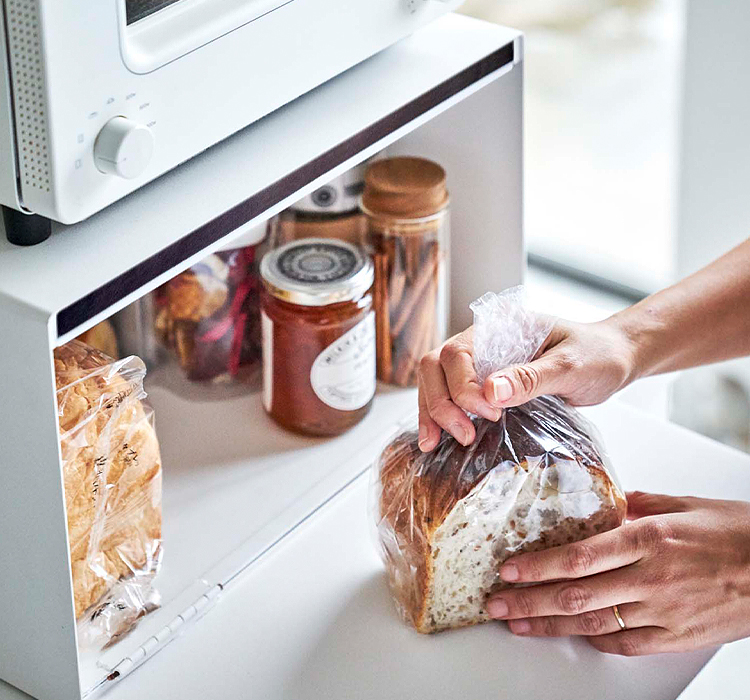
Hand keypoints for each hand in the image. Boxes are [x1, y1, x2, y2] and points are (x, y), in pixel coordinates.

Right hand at [417, 318, 635, 450]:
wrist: (614, 359)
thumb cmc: (598, 355)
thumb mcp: (570, 366)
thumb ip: (530, 377)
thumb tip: (490, 392)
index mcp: (499, 327)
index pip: (457, 353)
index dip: (463, 387)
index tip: (491, 413)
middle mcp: (483, 341)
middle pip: (435, 366)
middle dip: (439, 403)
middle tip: (463, 435)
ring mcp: (481, 362)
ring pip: (435, 381)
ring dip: (432, 411)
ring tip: (434, 444)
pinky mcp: (485, 382)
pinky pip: (450, 395)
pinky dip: (440, 415)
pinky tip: (437, 438)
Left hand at [485, 491, 749, 654]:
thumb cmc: (737, 534)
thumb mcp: (684, 505)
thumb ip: (639, 504)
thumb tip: (607, 504)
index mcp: (647, 539)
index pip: (578, 556)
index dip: (538, 566)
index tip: (509, 568)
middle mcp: (649, 577)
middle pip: (575, 594)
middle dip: (528, 601)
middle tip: (497, 602)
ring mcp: (661, 612)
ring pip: (593, 624)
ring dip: (549, 625)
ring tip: (518, 624)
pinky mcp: (674, 637)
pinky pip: (624, 643)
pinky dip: (595, 640)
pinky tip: (572, 635)